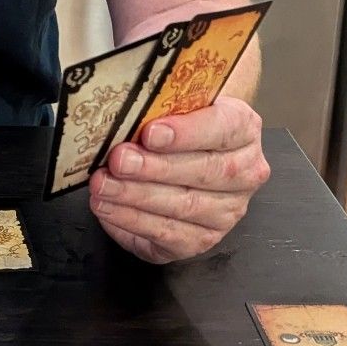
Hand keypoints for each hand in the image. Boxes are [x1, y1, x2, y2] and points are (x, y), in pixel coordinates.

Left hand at [89, 95, 268, 263]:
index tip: (150, 133)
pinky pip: (167, 236)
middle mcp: (244, 174)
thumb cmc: (179, 125)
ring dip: (136, 197)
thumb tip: (126, 114)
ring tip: (102, 185)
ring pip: (183, 207)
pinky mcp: (201, 240)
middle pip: (202, 172)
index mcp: (244, 130)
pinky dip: (132, 222)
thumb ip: (164, 107)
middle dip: (153, 168)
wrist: (188, 152)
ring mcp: (226, 212)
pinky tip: (108, 209)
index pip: (223, 129)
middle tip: (118, 161)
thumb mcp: (180, 105)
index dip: (186, 133)